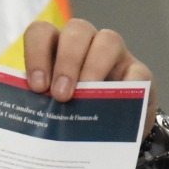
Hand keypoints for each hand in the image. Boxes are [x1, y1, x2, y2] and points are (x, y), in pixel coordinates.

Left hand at [23, 19, 157, 129]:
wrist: (106, 137)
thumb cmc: (70, 119)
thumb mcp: (52, 111)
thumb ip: (42, 106)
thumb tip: (29, 118)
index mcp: (56, 49)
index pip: (41, 33)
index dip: (36, 54)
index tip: (37, 86)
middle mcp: (85, 44)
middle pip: (76, 31)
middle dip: (67, 62)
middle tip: (60, 95)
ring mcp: (114, 55)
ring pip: (108, 40)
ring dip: (94, 68)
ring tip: (85, 97)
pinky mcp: (139, 73)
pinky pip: (137, 71)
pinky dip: (127, 85)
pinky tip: (116, 104)